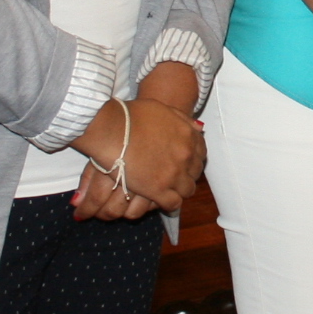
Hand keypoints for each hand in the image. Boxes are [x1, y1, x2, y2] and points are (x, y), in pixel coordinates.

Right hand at [71, 98, 205, 217]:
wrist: (112, 129)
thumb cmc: (131, 116)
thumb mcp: (162, 109)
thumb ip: (182, 120)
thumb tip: (198, 129)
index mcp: (188, 136)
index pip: (201, 153)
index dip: (192, 158)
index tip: (184, 161)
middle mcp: (185, 156)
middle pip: (195, 172)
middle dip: (186, 174)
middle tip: (174, 175)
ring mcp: (174, 174)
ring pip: (187, 190)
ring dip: (179, 189)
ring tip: (167, 188)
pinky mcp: (158, 190)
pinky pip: (173, 204)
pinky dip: (169, 203)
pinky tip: (160, 199)